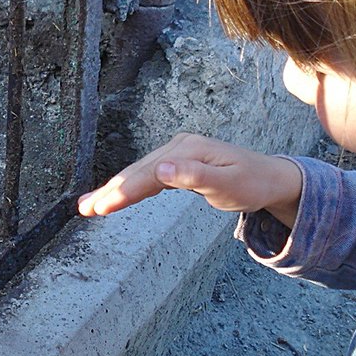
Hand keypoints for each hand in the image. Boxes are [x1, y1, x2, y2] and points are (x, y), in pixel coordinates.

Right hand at [77, 133, 301, 225]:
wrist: (270, 178)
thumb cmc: (252, 183)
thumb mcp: (227, 185)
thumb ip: (193, 176)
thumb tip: (159, 170)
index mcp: (188, 150)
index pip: (148, 174)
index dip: (123, 191)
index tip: (102, 207)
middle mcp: (179, 146)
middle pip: (137, 171)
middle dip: (109, 191)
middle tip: (84, 209)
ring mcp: (177, 152)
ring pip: (138, 173)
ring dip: (113, 189)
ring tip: (88, 206)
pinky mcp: (177, 161)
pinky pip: (147, 175)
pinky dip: (129, 186)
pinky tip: (114, 195)